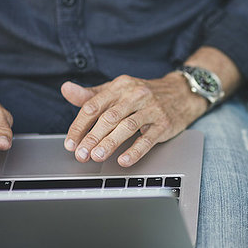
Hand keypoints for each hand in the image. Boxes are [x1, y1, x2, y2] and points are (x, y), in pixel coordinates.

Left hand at [61, 73, 206, 166]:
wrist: (181, 93)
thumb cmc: (144, 94)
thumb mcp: (118, 90)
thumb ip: (91, 95)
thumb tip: (66, 89)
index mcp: (120, 86)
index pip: (93, 106)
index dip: (79, 126)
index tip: (71, 143)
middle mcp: (135, 95)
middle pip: (109, 118)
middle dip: (92, 138)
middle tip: (81, 155)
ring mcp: (152, 109)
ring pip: (127, 127)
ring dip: (110, 143)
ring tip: (97, 157)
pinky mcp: (164, 123)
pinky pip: (148, 138)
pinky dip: (135, 151)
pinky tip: (124, 160)